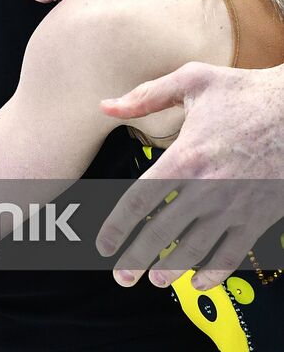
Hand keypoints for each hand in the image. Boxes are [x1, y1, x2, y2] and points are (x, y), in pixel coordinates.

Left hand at [96, 61, 283, 289]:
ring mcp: (233, 207)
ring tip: (154, 280)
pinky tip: (198, 281)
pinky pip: (232, 255)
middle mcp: (206, 188)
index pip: (139, 201)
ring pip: (194, 250)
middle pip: (161, 234)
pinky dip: (213, 273)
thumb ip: (146, 96)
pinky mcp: (257, 218)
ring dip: (170, 270)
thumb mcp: (192, 81)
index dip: (117, 227)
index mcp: (185, 157)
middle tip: (121, 276)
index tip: (104, 244)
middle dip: (136, 259)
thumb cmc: (245, 93)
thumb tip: (106, 106)